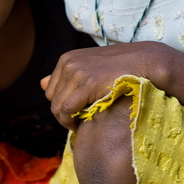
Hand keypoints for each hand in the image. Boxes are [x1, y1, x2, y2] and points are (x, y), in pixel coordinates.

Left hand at [42, 41, 172, 129]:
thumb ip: (65, 77)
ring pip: (57, 106)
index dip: (61, 105)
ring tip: (79, 124)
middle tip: (78, 121)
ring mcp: (76, 72)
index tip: (75, 113)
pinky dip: (70, 121)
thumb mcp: (88, 68)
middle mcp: (68, 63)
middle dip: (63, 114)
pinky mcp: (87, 83)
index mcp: (66, 59)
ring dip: (66, 120)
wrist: (142, 62)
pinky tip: (80, 124)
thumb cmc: (118, 68)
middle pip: (52, 99)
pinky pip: (67, 109)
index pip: (50, 90)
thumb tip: (40, 83)